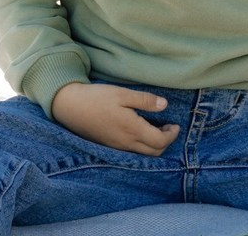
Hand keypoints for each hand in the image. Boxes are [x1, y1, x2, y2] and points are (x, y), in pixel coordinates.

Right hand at [51, 82, 181, 155]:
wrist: (71, 107)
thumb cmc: (98, 98)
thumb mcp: (123, 94)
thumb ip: (145, 101)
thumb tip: (165, 105)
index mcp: (132, 130)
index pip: (159, 142)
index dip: (171, 135)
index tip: (176, 125)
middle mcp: (126, 143)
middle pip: (154, 152)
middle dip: (165, 142)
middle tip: (169, 128)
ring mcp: (117, 147)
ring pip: (143, 154)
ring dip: (154, 145)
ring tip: (157, 129)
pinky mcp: (110, 146)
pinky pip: (132, 152)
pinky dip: (142, 146)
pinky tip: (140, 132)